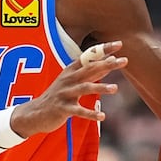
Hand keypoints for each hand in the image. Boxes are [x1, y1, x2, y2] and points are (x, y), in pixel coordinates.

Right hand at [10, 41, 126, 137]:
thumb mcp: (72, 81)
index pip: (88, 56)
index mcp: (71, 71)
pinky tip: (102, 116)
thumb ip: (91, 73)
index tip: (119, 44)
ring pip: (84, 88)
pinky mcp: (62, 108)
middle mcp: (68, 79)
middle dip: (106, 64)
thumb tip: (110, 62)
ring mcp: (64, 93)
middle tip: (124, 60)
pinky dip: (90, 113)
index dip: (103, 50)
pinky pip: (78, 110)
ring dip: (100, 88)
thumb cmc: (59, 95)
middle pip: (89, 69)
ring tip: (115, 88)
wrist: (36, 113)